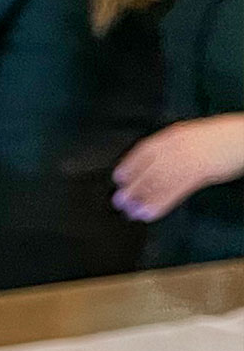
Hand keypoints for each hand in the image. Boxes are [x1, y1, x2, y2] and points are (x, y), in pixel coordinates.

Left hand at [113, 115, 243, 221]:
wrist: (241, 138)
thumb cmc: (218, 138)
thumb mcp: (188, 136)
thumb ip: (169, 148)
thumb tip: (149, 166)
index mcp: (172, 135)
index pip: (142, 152)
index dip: (128, 167)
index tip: (118, 178)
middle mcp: (175, 148)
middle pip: (146, 171)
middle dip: (131, 189)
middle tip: (119, 202)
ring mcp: (185, 161)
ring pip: (156, 184)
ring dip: (141, 201)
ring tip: (131, 213)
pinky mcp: (196, 175)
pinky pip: (172, 193)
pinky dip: (158, 205)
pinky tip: (148, 214)